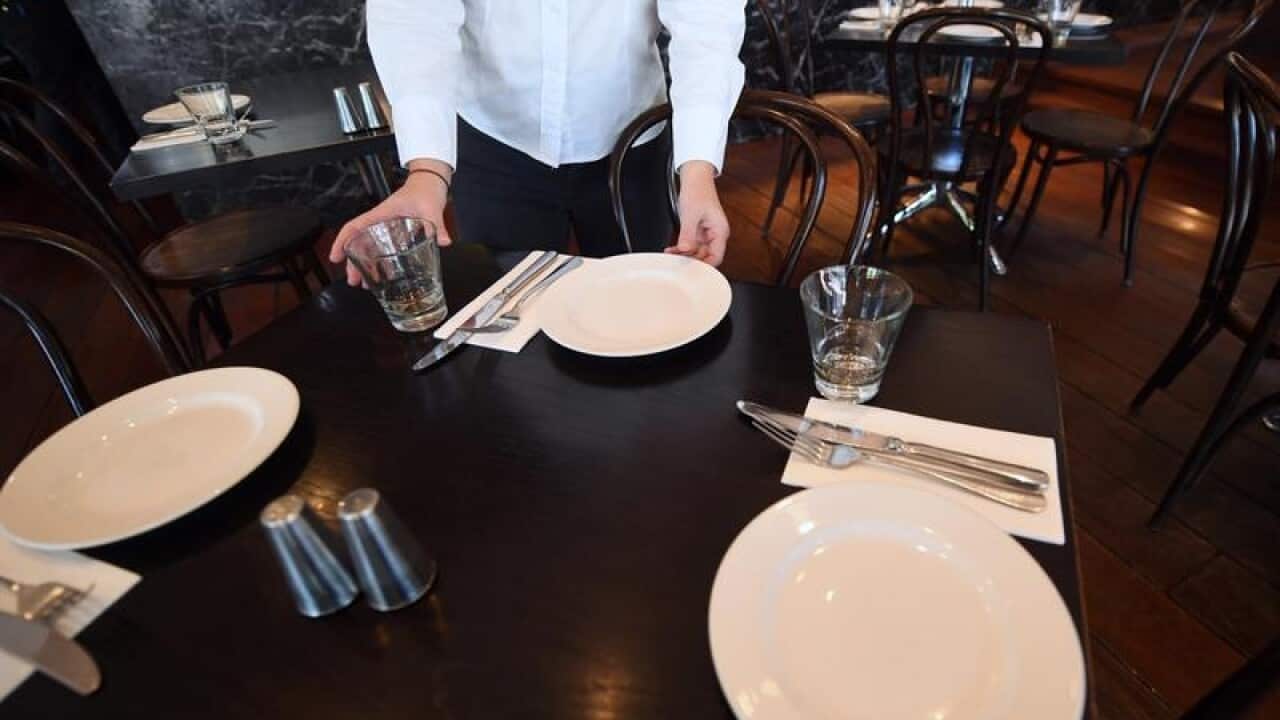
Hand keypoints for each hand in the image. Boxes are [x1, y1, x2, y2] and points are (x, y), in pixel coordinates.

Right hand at [329, 159, 453, 285]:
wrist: (431, 183)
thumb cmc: (425, 190)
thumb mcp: (431, 208)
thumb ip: (438, 225)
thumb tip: (444, 241)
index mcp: (382, 214)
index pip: (355, 226)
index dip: (342, 241)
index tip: (335, 257)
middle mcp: (382, 222)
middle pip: (360, 243)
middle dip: (354, 263)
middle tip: (354, 281)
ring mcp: (388, 228)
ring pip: (370, 248)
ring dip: (366, 266)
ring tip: (365, 284)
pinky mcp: (398, 233)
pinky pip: (384, 249)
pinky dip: (381, 262)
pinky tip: (385, 275)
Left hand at [667, 160, 729, 265]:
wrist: (695, 179)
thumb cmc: (698, 191)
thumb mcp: (691, 214)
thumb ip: (688, 234)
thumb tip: (684, 249)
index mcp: (720, 231)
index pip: (716, 256)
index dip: (705, 266)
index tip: (691, 270)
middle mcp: (715, 235)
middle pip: (706, 257)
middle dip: (691, 261)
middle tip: (676, 263)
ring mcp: (706, 234)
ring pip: (696, 253)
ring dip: (684, 255)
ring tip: (671, 255)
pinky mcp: (698, 232)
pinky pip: (691, 245)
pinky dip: (681, 249)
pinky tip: (671, 250)